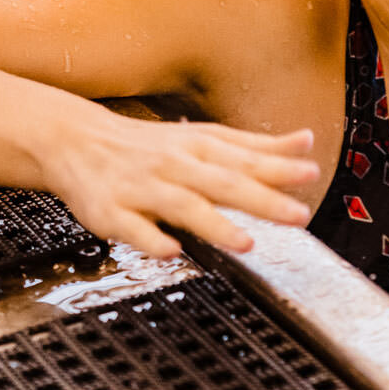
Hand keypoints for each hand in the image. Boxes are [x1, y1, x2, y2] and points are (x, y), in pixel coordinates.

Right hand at [42, 117, 319, 258]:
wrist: (76, 139)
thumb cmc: (151, 145)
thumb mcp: (206, 138)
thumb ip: (257, 146)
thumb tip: (306, 143)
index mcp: (201, 147)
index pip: (247, 158)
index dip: (280, 167)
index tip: (312, 173)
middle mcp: (176, 165)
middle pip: (224, 182)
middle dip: (262, 199)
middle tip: (298, 215)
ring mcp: (143, 188)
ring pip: (183, 206)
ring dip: (216, 224)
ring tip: (247, 243)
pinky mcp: (111, 211)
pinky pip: (132, 228)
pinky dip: (151, 239)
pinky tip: (171, 252)